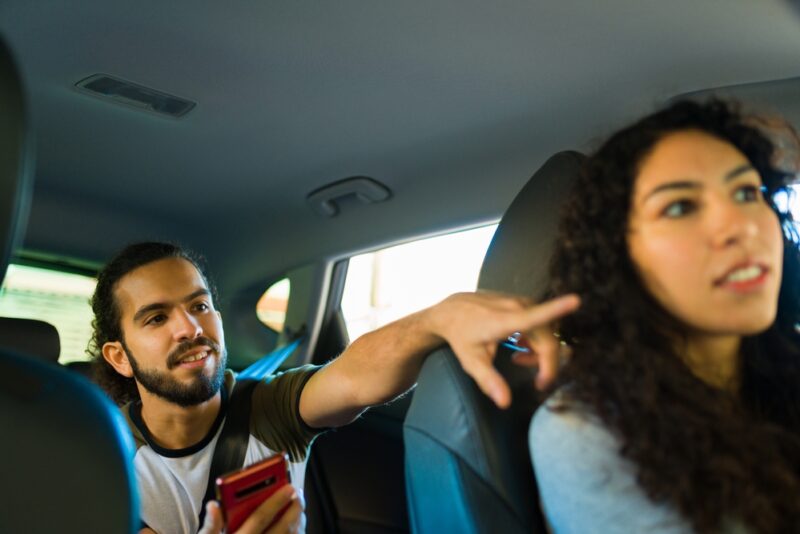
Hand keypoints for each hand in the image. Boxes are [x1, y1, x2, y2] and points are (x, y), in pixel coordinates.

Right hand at [198, 485, 304, 533]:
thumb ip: (211, 524)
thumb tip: (213, 506)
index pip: (260, 518)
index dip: (276, 501)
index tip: (287, 487)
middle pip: (283, 528)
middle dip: (294, 509)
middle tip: (297, 493)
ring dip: (298, 521)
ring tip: (299, 506)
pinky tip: (296, 525)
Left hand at [427, 291, 579, 408]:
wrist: (451, 311)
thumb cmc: (461, 336)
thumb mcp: (471, 361)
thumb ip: (489, 381)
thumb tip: (505, 403)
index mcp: (507, 320)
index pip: (536, 315)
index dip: (558, 308)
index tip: (576, 299)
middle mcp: (517, 306)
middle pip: (548, 339)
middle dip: (547, 364)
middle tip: (538, 383)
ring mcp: (521, 301)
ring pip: (546, 332)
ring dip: (540, 352)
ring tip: (518, 361)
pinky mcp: (522, 301)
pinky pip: (541, 323)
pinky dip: (535, 341)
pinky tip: (520, 348)